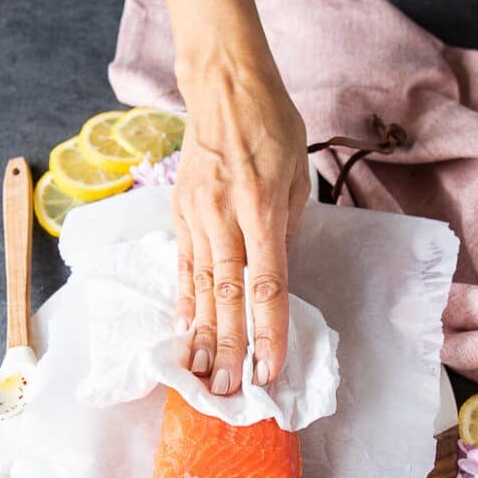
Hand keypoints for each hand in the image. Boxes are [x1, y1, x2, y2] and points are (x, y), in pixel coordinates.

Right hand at [172, 56, 309, 394]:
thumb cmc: (272, 126)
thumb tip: (273, 275)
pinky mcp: (179, 213)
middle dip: (228, 347)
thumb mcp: (297, 175)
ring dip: (200, 334)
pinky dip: (183, 300)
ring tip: (199, 374)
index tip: (269, 370)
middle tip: (226, 390)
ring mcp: (195, 216)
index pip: (266, 283)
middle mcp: (223, 217)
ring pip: (198, 286)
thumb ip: (285, 229)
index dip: (267, 331)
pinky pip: (182, 264)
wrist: (224, 87)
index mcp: (261, 207)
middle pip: (226, 294)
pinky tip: (181, 329)